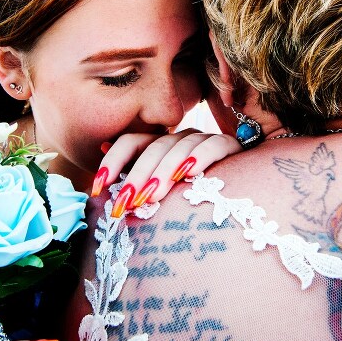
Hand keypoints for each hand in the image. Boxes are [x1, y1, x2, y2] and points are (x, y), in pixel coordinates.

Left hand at [90, 130, 239, 217]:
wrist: (243, 189)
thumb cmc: (194, 197)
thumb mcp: (161, 191)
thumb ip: (133, 177)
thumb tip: (98, 162)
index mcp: (159, 146)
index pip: (130, 143)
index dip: (112, 163)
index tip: (97, 188)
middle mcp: (178, 138)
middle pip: (152, 148)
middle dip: (136, 177)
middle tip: (127, 203)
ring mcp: (203, 139)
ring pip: (178, 148)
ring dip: (164, 172)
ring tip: (154, 196)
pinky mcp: (229, 145)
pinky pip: (212, 147)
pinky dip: (200, 158)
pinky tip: (189, 173)